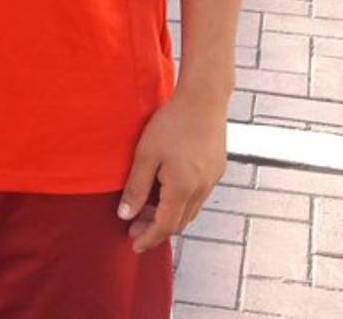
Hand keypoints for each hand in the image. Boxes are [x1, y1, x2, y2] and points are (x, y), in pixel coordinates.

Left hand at [118, 86, 228, 251]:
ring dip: (169, 216)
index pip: (164, 226)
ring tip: (147, 210)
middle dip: (156, 230)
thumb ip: (136, 187)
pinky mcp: (217, 170)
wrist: (204, 98)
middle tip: (134, 227)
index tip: (134, 244)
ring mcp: (212, 180)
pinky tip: (166, 191)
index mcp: (183, 188)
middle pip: (179, 223)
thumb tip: (125, 215)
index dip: (148, 238)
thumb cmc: (172, 123)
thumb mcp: (146, 154)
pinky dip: (181, 202)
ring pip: (190, 211)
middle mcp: (201, 189)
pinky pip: (198, 197)